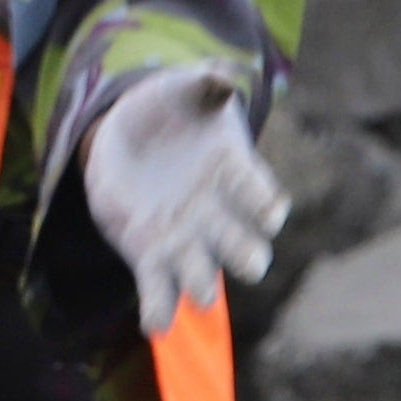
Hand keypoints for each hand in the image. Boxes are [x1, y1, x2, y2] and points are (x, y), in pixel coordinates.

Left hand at [80, 68, 284, 331]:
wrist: (129, 130)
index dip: (267, 206)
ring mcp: (185, 240)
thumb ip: (205, 83)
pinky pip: (158, 292)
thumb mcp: (184, 87)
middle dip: (248, 257)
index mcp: (234, 173)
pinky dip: (158, 310)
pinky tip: (153, 323)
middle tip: (252, 265)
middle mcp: (218, 216)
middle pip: (244, 247)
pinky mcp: (149, 255)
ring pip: (203, 277)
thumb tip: (224, 77)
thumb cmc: (169, 106)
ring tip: (198, 293)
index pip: (260, 196)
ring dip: (202, 287)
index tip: (272, 214)